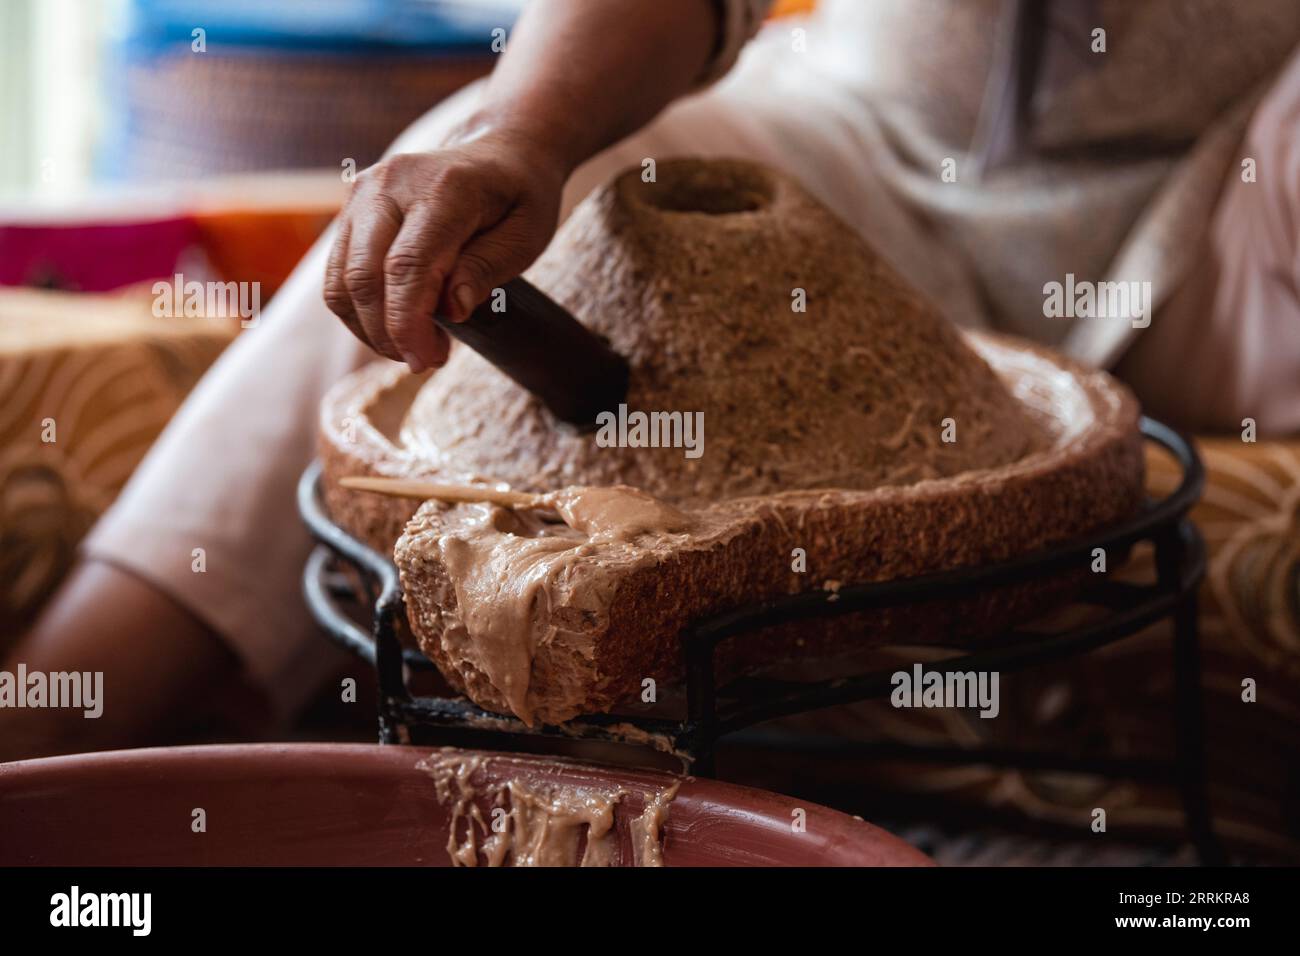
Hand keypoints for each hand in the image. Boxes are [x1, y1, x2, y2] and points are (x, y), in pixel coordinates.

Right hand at [323, 128, 568, 370]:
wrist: (500, 149)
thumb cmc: (520, 196)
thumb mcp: (526, 235)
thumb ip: (486, 269)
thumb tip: (450, 310)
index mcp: (443, 187)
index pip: (407, 266)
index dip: (408, 324)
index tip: (427, 360)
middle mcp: (391, 183)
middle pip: (364, 276)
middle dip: (388, 334)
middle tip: (428, 359)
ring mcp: (364, 192)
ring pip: (342, 280)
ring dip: (371, 329)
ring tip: (415, 346)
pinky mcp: (352, 208)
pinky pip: (338, 274)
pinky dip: (361, 311)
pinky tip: (397, 325)